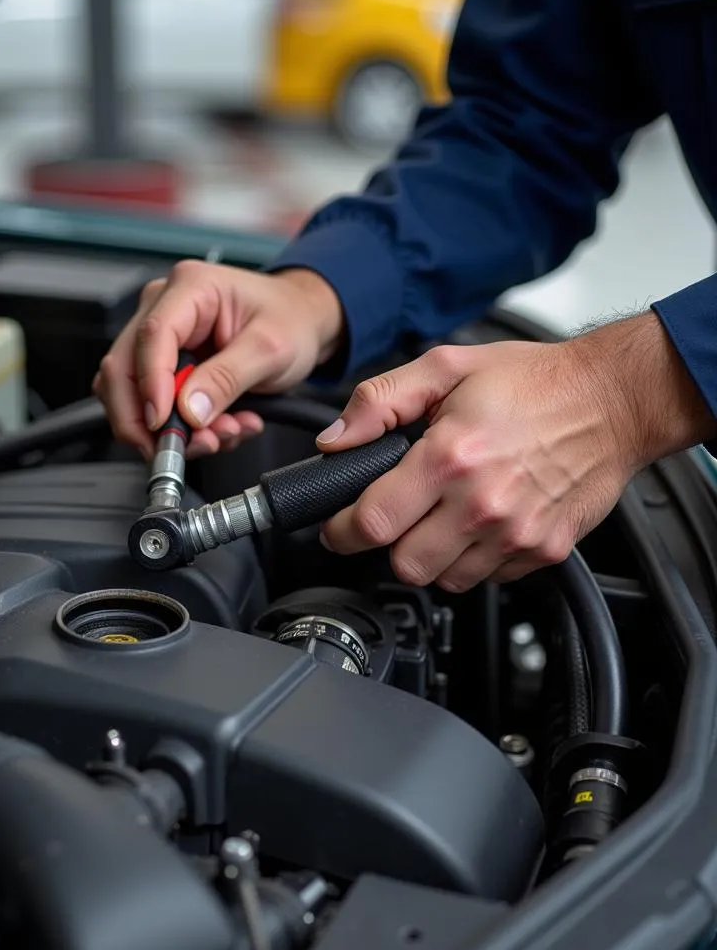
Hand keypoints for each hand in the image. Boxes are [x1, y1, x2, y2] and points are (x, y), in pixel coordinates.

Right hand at [93, 261, 343, 459]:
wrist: (302, 322)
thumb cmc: (290, 319)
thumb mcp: (271, 349)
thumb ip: (228, 378)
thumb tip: (189, 411)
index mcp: (190, 288)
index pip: (152, 336)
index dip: (150, 385)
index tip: (162, 423)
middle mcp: (164, 307)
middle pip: (123, 369)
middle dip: (148, 420)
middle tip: (180, 448)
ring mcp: (160, 338)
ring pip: (132, 395)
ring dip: (169, 430)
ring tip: (219, 437)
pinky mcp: (164, 366)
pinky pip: (153, 406)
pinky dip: (182, 430)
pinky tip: (219, 429)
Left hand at [316, 313, 715, 591]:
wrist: (614, 399)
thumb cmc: (534, 382)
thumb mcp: (445, 368)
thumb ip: (379, 401)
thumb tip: (335, 439)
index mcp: (449, 457)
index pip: (372, 522)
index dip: (343, 531)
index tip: (338, 528)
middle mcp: (481, 503)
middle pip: (404, 565)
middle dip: (386, 547)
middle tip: (391, 522)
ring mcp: (515, 533)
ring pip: (444, 581)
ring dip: (430, 558)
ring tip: (437, 521)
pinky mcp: (544, 550)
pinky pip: (488, 579)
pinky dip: (472, 562)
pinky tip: (476, 526)